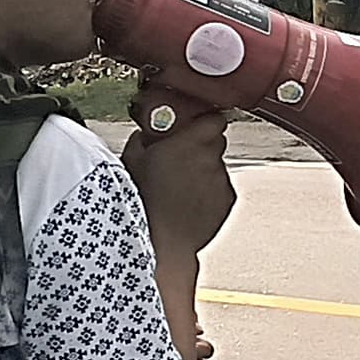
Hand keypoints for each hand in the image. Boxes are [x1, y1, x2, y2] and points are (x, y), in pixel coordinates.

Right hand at [124, 103, 236, 258]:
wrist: (162, 240)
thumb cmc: (143, 200)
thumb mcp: (131, 161)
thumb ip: (141, 140)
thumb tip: (143, 135)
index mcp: (190, 142)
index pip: (215, 120)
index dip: (206, 122)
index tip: (197, 126)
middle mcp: (211, 158)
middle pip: (216, 143)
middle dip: (202, 147)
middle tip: (181, 159)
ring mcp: (222, 180)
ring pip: (217, 167)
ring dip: (204, 172)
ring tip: (180, 188)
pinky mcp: (227, 201)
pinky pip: (221, 189)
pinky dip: (209, 192)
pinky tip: (188, 203)